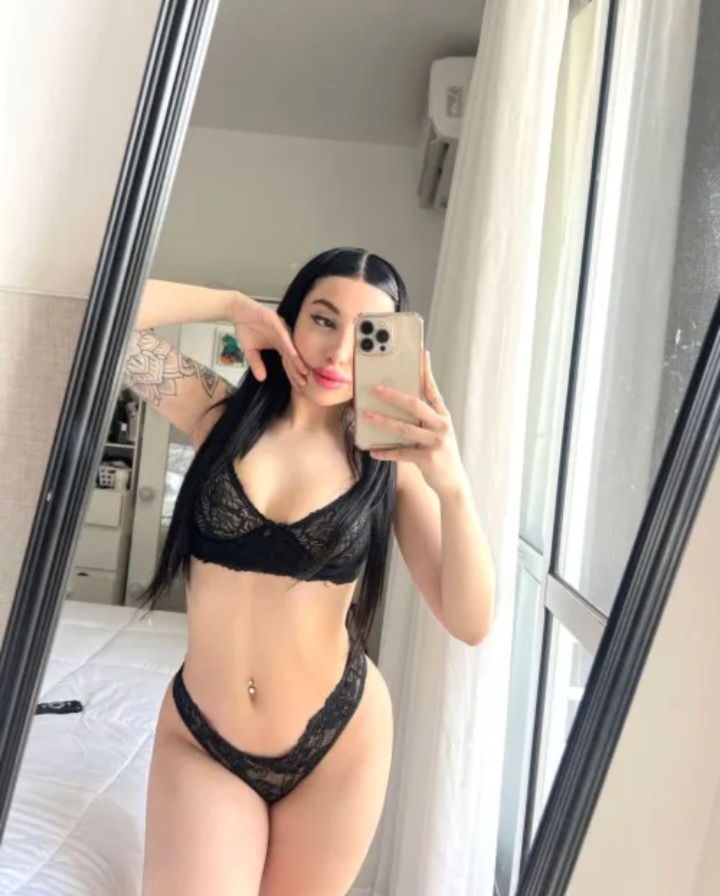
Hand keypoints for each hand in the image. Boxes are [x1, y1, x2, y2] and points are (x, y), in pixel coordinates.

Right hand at [231, 294, 307, 384]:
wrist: (237, 311)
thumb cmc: (246, 329)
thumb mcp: (250, 351)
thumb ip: (256, 364)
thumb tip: (261, 379)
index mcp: (279, 345)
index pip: (288, 362)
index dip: (292, 374)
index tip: (298, 387)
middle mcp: (283, 338)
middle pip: (292, 357)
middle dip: (298, 371)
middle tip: (304, 384)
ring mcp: (280, 329)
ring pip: (291, 346)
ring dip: (297, 359)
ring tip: (303, 371)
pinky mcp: (275, 321)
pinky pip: (283, 334)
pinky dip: (288, 344)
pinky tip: (292, 354)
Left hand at [364, 351, 465, 496]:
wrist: (454, 483)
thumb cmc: (440, 454)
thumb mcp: (437, 432)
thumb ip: (424, 419)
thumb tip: (399, 403)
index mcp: (443, 416)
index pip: (433, 390)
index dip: (426, 372)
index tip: (420, 355)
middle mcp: (442, 426)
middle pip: (415, 406)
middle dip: (394, 396)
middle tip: (376, 388)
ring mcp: (436, 442)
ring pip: (405, 428)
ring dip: (384, 421)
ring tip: (367, 414)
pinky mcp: (428, 459)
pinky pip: (402, 453)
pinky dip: (386, 452)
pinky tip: (373, 451)